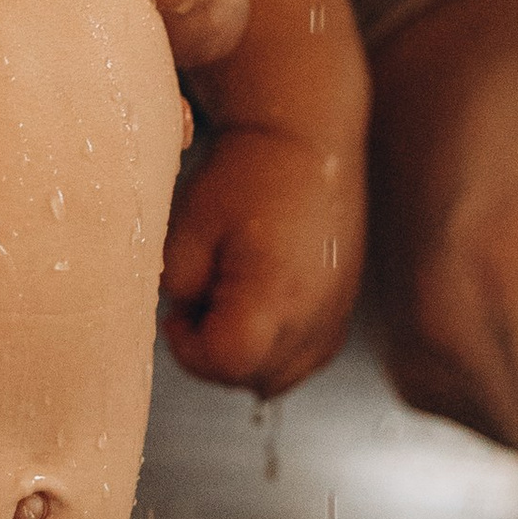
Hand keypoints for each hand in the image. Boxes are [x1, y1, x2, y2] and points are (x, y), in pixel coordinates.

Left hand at [161, 118, 363, 397]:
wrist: (306, 141)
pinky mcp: (341, 312)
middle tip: (197, 302)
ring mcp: (334, 316)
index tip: (176, 316)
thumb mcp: (189, 224)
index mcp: (274, 292)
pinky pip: (302, 360)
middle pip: (250, 377)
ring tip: (226, 302)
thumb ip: (177, 282)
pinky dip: (272, 349)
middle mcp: (313, 314)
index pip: (227, 361)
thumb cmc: (246, 174)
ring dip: (242, 356)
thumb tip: (181, 316)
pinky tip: (255, 304)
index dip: (189, 349)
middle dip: (211, 353)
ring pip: (276, 377)